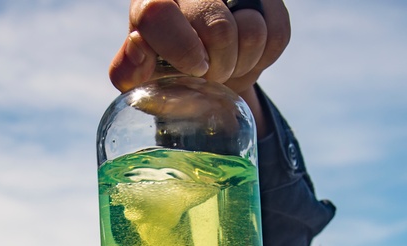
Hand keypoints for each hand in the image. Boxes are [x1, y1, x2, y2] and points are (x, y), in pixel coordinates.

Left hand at [109, 0, 290, 97]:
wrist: (206, 69)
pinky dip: (264, 59)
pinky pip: (278, 35)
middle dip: (219, 68)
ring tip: (226, 67)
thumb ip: (128, 70)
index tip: (195, 69)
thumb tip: (138, 46)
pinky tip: (246, 57)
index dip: (181, 48)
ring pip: (252, 32)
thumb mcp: (141, 77)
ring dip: (242, 65)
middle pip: (218, 28)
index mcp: (153, 2)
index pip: (159, 12)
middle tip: (210, 76)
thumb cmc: (166, 71)